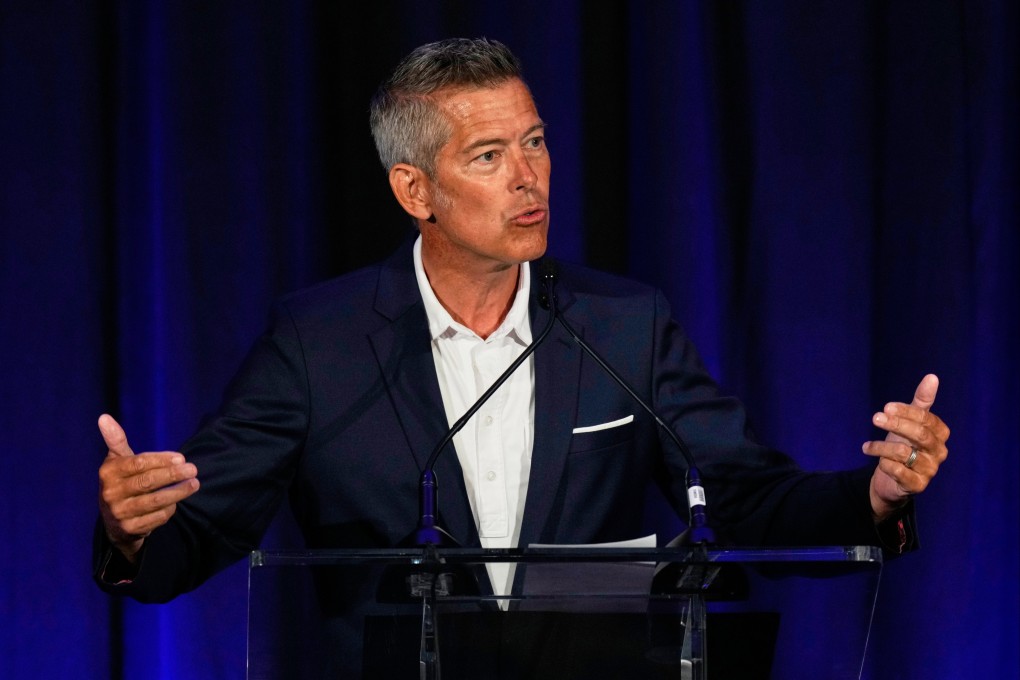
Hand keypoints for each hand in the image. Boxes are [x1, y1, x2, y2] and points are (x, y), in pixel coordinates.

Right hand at [97, 414, 199, 561]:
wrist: (114, 520)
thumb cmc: (122, 482)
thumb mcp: (118, 460)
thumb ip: (116, 440)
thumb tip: (104, 417)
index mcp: (108, 472)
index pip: (139, 463)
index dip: (161, 460)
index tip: (181, 457)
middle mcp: (110, 493)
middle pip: (147, 482)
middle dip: (173, 475)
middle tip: (193, 469)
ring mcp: (119, 513)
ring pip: (155, 501)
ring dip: (178, 492)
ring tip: (194, 484)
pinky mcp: (129, 529)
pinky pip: (157, 518)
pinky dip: (169, 509)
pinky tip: (176, 502)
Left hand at [862, 374, 949, 520]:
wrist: (890, 478)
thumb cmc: (902, 444)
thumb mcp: (908, 422)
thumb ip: (921, 401)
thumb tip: (932, 377)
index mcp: (939, 434)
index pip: (926, 419)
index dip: (907, 412)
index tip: (886, 407)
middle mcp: (939, 452)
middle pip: (920, 435)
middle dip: (896, 425)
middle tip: (875, 418)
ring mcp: (930, 470)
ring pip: (905, 453)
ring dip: (881, 447)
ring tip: (867, 446)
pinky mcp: (918, 486)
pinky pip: (901, 473)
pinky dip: (886, 465)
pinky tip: (877, 462)